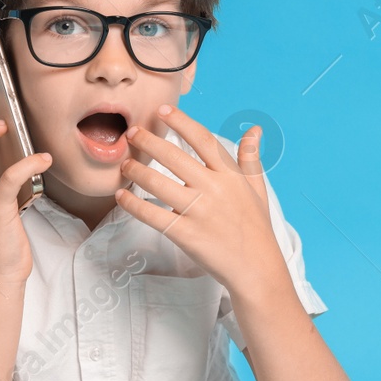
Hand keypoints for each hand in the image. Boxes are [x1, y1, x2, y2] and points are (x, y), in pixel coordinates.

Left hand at [115, 104, 285, 295]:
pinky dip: (133, 205)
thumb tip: (255, 130)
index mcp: (230, 176)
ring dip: (136, 170)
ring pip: (158, 183)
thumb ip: (250, 159)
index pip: (202, 140)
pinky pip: (152, 215)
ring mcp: (199, 212)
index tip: (162, 111)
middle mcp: (214, 189)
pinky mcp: (186, 234)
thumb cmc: (256, 229)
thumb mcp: (258, 190)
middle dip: (149, 141)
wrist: (257, 270)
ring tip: (124, 164)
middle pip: (174, 156)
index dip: (181, 122)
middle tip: (131, 133)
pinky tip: (122, 196)